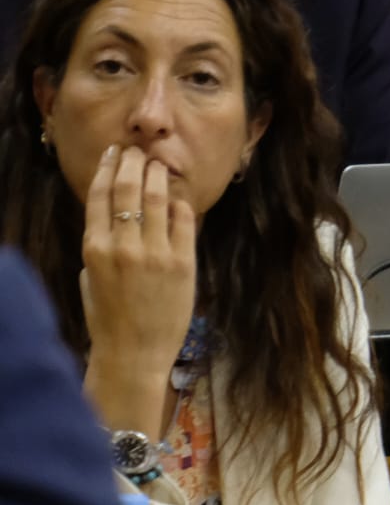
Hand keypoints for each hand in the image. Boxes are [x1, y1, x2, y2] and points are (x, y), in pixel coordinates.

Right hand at [80, 146, 195, 436]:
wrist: (133, 352)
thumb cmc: (109, 318)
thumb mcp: (92, 276)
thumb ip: (100, 245)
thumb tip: (113, 215)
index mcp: (94, 248)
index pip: (100, 195)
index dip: (109, 168)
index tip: (116, 153)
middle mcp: (123, 246)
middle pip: (129, 189)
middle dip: (135, 163)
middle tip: (140, 152)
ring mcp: (155, 253)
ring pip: (157, 199)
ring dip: (159, 177)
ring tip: (160, 165)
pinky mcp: (183, 263)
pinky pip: (183, 221)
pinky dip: (180, 205)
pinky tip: (178, 197)